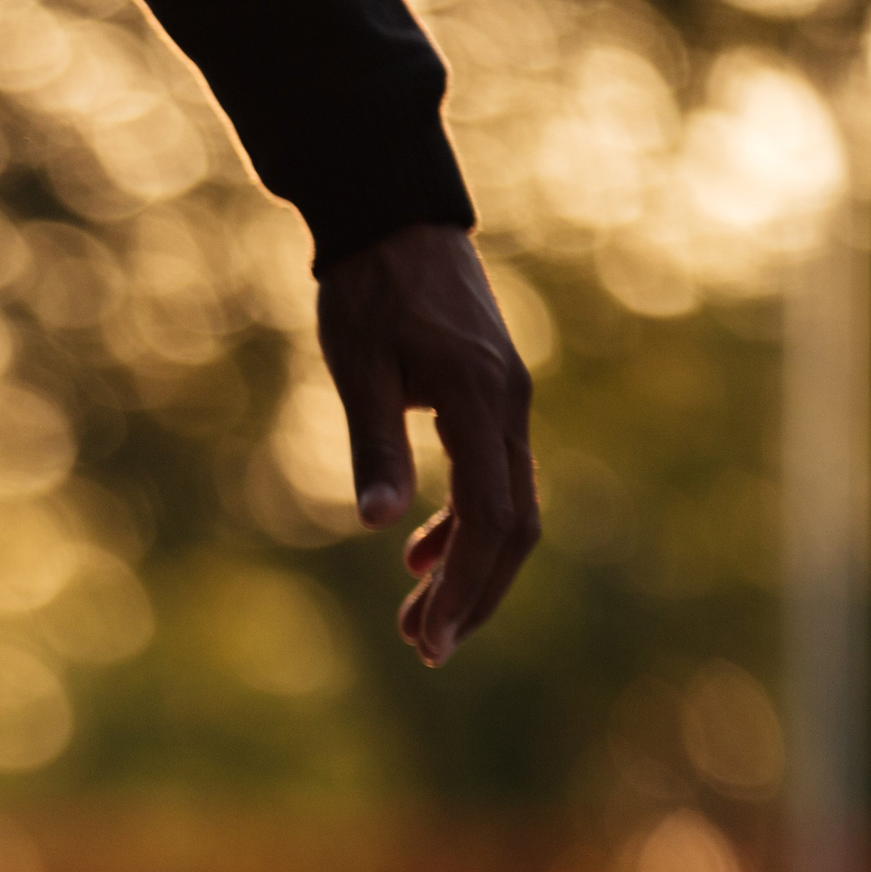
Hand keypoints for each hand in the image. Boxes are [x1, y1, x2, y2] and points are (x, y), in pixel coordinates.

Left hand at [317, 224, 539, 666]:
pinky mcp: (490, 398)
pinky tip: (418, 556)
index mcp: (483, 405)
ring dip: (465, 569)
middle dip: (473, 595)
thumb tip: (378, 527)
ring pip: (505, 508)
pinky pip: (491, 479)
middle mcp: (509, 409)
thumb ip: (374, 446)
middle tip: (426, 651)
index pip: (490, 520)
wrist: (396, 220)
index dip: (465, 590)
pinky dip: (460, 526)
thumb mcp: (358, 370)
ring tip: (416, 623)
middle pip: (512, 527)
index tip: (432, 644)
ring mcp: (506, 404)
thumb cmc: (369, 291)